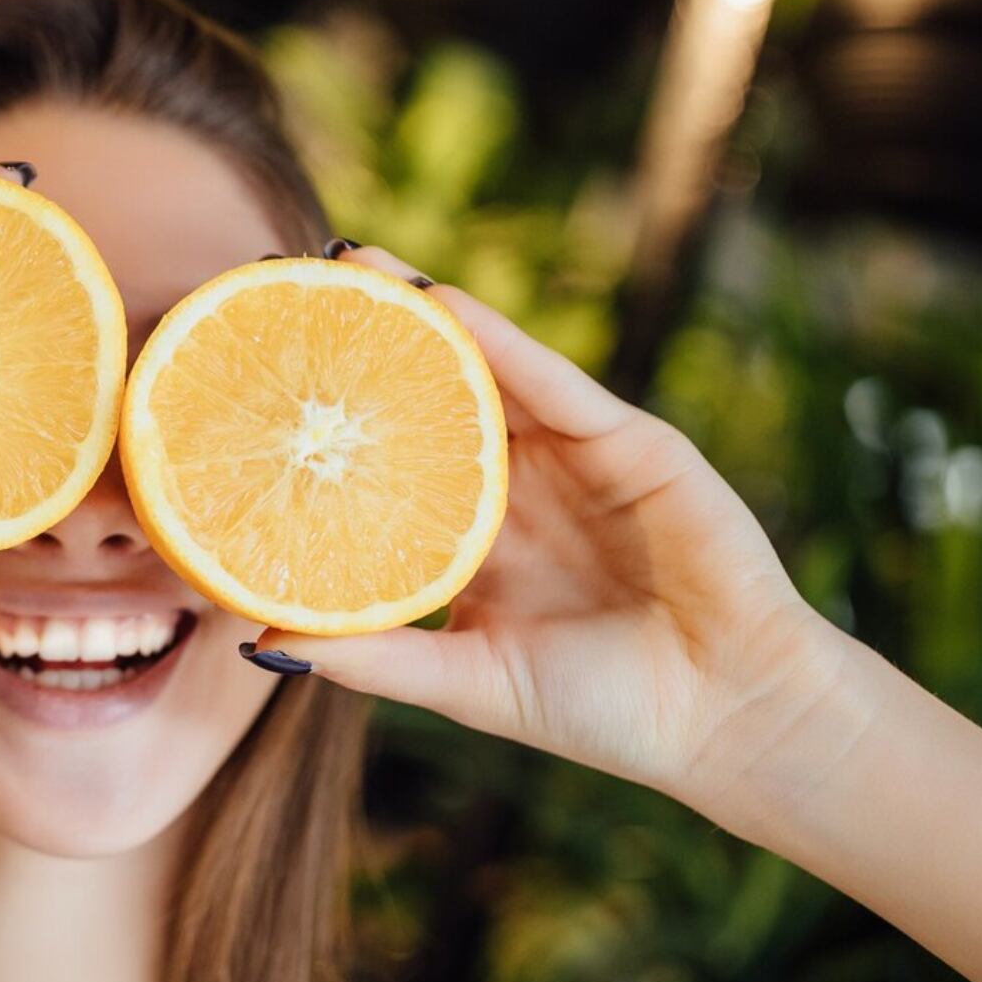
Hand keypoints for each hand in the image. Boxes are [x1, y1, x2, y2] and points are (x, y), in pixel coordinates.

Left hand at [252, 246, 857, 811]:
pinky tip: (444, 303)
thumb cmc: (603, 711)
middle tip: (285, 282)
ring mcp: (573, 457)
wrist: (729, 718)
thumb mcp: (469, 683)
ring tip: (349, 264)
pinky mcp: (631, 442)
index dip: (328, 420)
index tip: (252, 379)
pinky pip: (553, 383)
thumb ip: (376, 659)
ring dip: (421, 313)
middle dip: (363, 341)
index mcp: (472, 537)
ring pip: (484, 369)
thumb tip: (259, 642)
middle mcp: (515, 485)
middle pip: (426, 396)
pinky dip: (499, 340)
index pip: (387, 462)